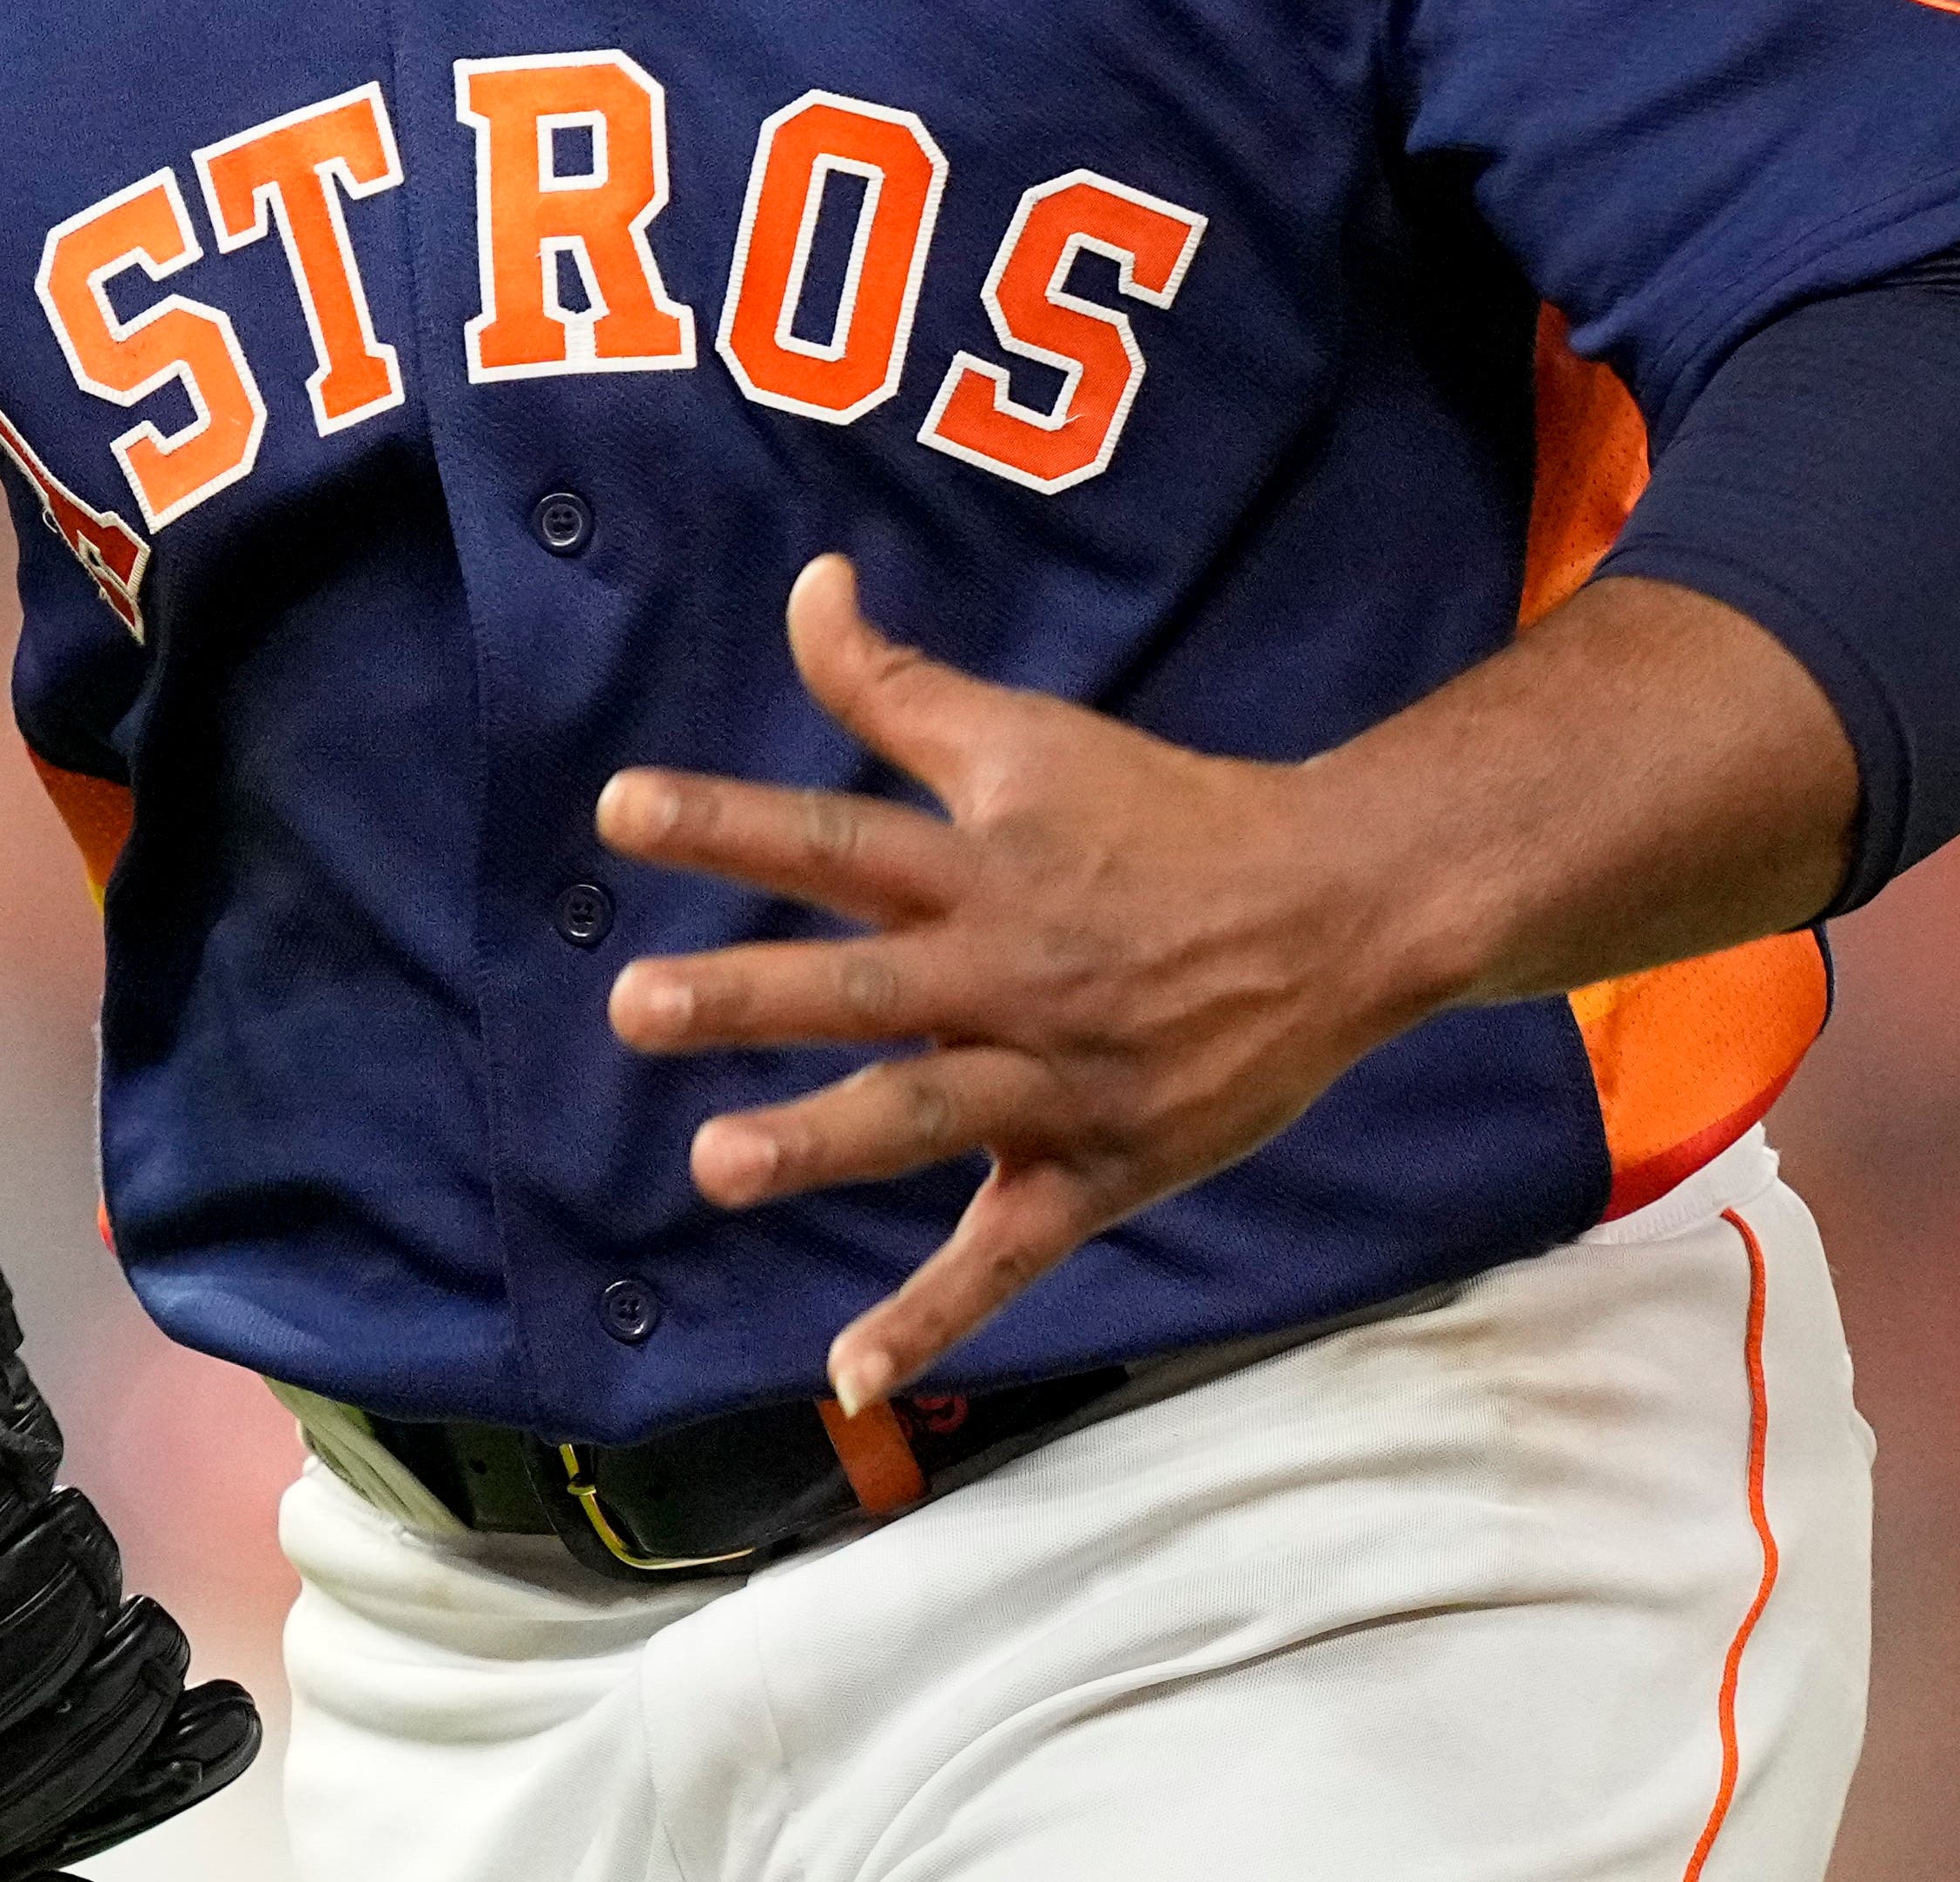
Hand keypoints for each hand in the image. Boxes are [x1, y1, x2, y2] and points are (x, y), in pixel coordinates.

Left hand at [592, 556, 1422, 1410]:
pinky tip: (845, 1376)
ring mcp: (1054, 1083)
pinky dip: (931, 1321)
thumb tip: (806, 582)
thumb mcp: (1029, 735)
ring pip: (926, 1119)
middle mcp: (1008, 973)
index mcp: (982, 865)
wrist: (1340, 911)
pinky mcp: (1097, 1173)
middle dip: (751, 996)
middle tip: (637, 1005)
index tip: (620, 807)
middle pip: (865, 986)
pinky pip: (1006, 1257)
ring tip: (716, 1165)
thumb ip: (896, 682)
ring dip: (823, 1143)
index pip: (835, 837)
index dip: (729, 820)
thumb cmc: (1163, 814)